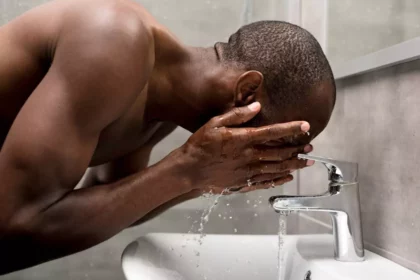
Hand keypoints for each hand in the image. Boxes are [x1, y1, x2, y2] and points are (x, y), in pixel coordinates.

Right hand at [178, 102, 313, 193]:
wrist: (189, 170)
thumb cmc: (200, 144)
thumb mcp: (215, 123)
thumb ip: (237, 115)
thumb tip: (257, 106)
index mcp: (244, 139)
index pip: (274, 132)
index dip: (292, 129)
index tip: (306, 126)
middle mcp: (249, 157)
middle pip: (280, 153)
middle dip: (297, 150)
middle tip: (310, 147)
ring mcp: (247, 172)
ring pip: (277, 169)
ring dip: (294, 165)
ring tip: (306, 162)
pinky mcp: (243, 183)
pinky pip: (265, 182)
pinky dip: (279, 180)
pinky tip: (287, 178)